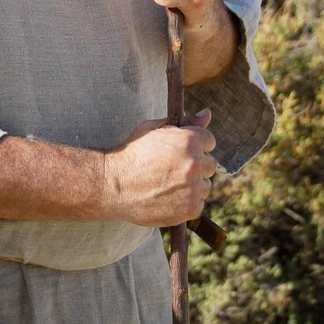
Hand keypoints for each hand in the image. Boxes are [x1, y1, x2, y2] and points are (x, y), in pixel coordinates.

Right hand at [103, 110, 216, 226]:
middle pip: (210, 164)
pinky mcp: (190, 209)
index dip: (195, 146)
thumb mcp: (153, 129)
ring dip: (192, 186)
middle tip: (173, 170)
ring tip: (168, 185)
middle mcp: (194, 163)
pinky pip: (198, 204)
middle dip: (195, 166)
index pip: (210, 141)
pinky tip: (168, 197)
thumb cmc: (132, 154)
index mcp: (189, 140)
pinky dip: (187, 203)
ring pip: (205, 186)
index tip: (181, 153)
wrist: (113, 185)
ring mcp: (193, 188)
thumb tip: (208, 114)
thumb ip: (185, 121)